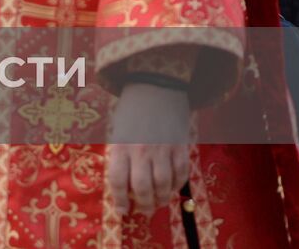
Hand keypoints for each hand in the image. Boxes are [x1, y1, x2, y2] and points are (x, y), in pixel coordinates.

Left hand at [106, 83, 191, 217]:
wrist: (155, 88)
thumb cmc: (131, 112)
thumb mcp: (118, 133)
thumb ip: (121, 157)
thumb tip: (123, 186)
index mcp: (121, 145)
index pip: (118, 180)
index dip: (119, 200)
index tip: (122, 211)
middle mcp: (141, 150)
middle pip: (142, 188)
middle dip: (143, 204)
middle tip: (143, 211)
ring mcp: (163, 150)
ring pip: (163, 185)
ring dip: (161, 199)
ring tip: (157, 203)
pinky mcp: (180, 147)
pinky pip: (180, 174)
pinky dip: (176, 186)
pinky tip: (171, 189)